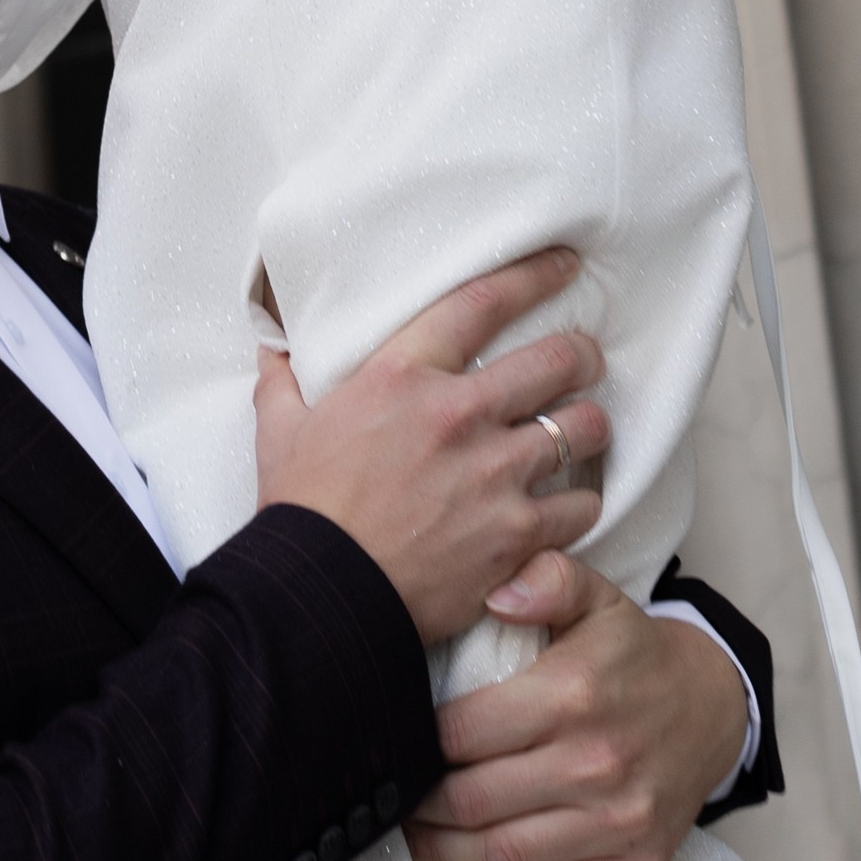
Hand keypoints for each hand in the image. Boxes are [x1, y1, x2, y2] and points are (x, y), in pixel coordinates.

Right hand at [254, 252, 609, 644]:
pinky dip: (581, 502)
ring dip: (589, 426)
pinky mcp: (517, 534)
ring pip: (582, 428)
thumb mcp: (280, 431)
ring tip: (588, 428)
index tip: (564, 265)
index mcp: (403, 375)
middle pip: (556, 360)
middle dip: (581, 355)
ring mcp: (495, 474)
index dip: (533, 276)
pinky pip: (580, 505)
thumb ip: (283, 383)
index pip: (483, 303)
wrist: (321, 595)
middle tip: (586, 360)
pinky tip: (573, 502)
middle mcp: (460, 415)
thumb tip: (271, 350)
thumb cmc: (301, 512)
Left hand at [404, 555, 750, 860]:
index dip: (419, 742)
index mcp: (571, 694)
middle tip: (396, 796)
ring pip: (507, 855)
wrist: (713, 705)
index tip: (399, 743)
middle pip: (475, 800)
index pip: (464, 733)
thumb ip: (546, 579)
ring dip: (450, 855)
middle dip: (422, 804)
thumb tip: (495, 591)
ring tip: (421, 837)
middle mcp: (595, 763)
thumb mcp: (596, 596)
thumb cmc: (634, 653)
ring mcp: (620, 821)